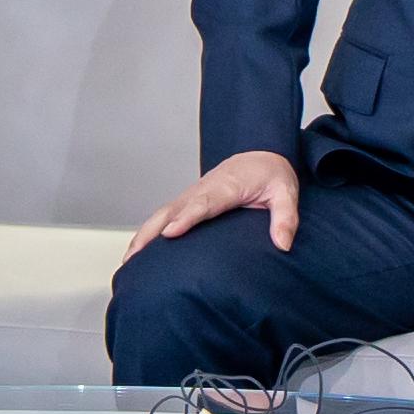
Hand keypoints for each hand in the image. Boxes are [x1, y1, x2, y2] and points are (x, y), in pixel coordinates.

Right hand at [128, 149, 302, 260]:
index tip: (170, 233)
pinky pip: (166, 215)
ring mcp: (193, 194)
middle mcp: (203, 189)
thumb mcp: (286, 192)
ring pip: (163, 213)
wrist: (260, 154)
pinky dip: (149, 231)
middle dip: (152, 232)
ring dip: (144, 234)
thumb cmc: (271, 174)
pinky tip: (138, 251)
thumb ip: (286, 217)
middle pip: (172, 210)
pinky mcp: (189, 200)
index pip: (203, 203)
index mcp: (226, 186)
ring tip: (128, 260)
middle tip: (134, 256)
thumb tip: (283, 244)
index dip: (185, 218)